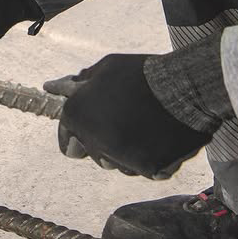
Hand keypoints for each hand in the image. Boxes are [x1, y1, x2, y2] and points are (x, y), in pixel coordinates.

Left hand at [44, 54, 215, 179]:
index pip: (66, 139)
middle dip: (102, 141)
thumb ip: (79, 84)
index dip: (77, 132)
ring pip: (117, 164)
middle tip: (122, 121)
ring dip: (124, 152)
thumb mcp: (104, 68)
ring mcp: (120, 158)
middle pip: (92, 153)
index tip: (91, 127)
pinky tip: (159, 137)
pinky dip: (150, 158)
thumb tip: (53, 87)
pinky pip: (143, 170)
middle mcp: (93, 140)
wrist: (183, 87)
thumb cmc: (140, 74)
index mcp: (76, 115)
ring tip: (143, 125)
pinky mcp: (148, 169)